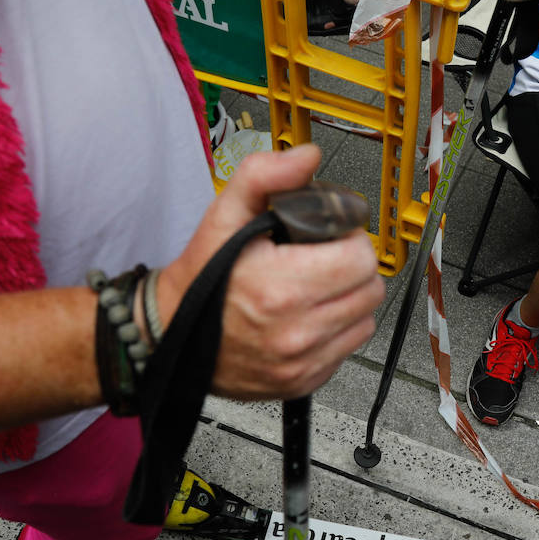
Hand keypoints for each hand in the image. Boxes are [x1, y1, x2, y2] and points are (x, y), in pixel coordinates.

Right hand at [159, 145, 384, 399]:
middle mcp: (296, 331)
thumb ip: (266, 176)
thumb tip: (307, 158)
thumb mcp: (225, 215)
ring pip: (365, 320)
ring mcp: (301, 362)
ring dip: (349, 300)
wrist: (168, 334)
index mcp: (282, 287)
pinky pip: (348, 349)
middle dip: (353, 268)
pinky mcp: (303, 381)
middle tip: (325, 260)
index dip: (350, 240)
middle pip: (370, 289)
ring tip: (317, 288)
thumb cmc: (200, 278)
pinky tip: (310, 317)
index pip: (361, 258)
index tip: (331, 238)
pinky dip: (337, 331)